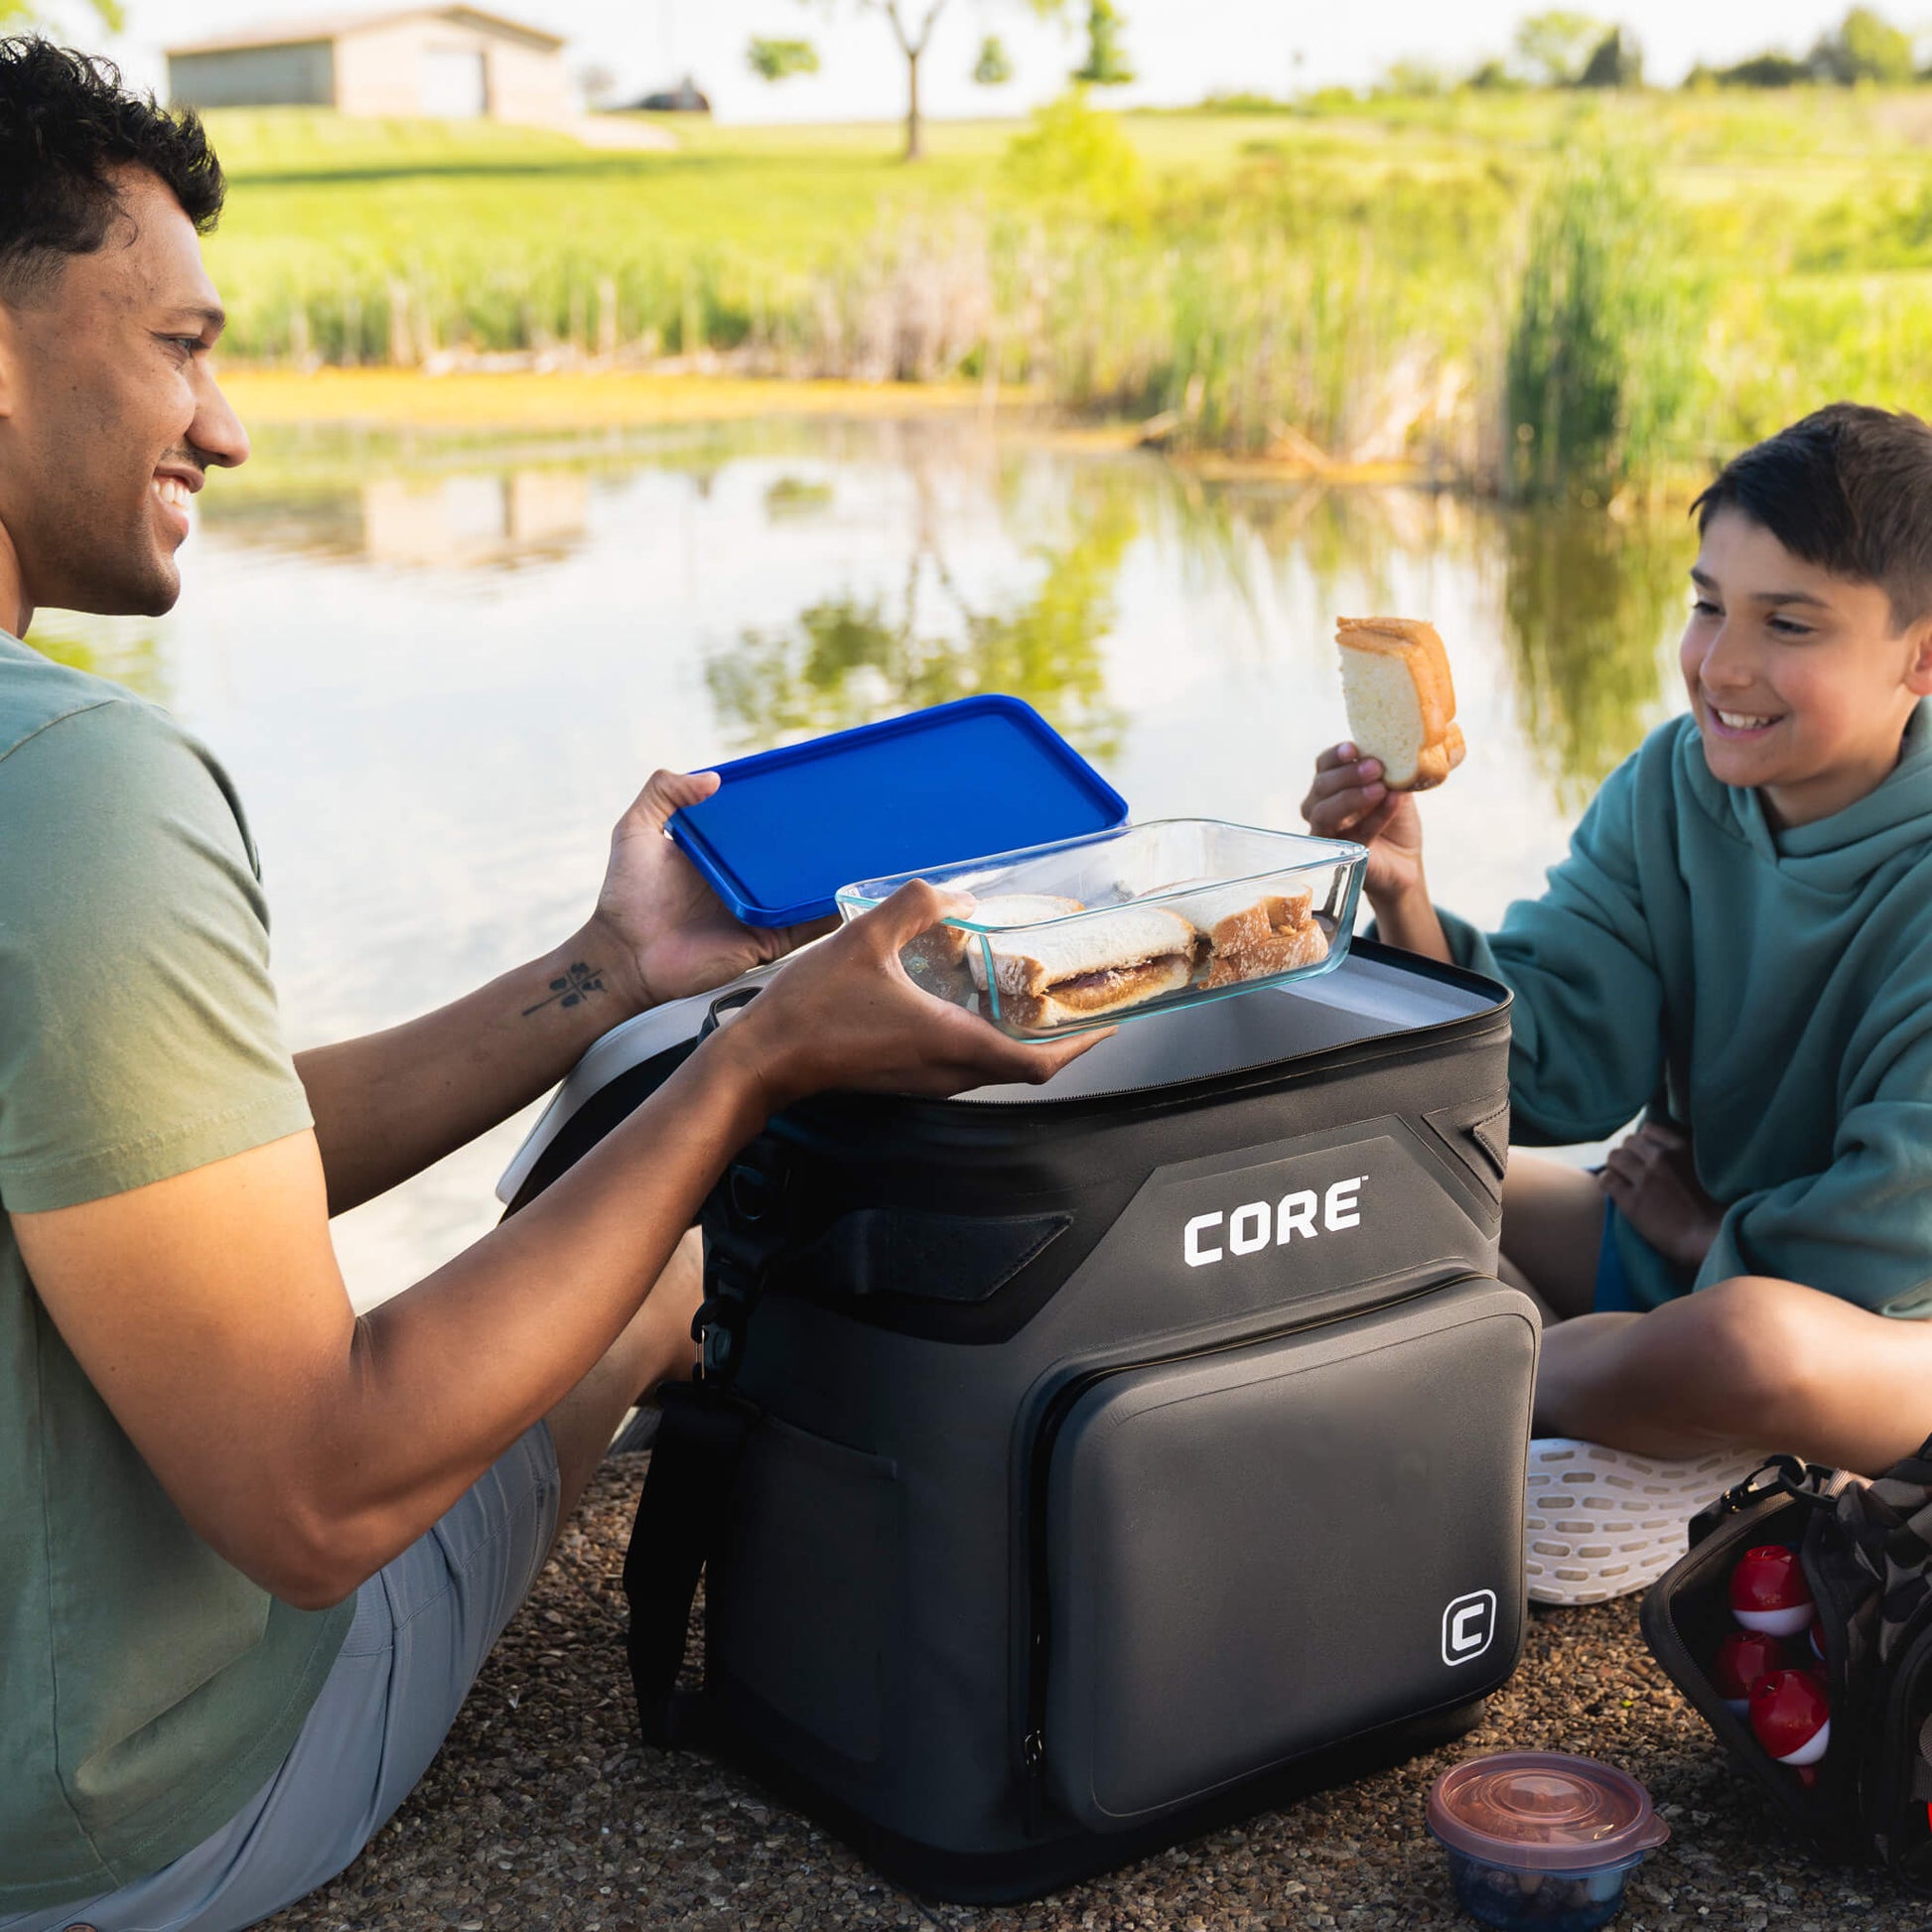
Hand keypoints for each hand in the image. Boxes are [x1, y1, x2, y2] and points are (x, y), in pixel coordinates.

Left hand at [584, 770, 829, 1010]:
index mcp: (722, 854)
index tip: (811, 789)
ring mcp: (760, 912)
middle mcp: (746, 881)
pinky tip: (849, 895)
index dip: (783, 811)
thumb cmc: (627, 896)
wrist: (627, 955)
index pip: (761, 827)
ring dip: (831, 877)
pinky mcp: (768, 941)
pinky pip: (806, 928)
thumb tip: (712, 777)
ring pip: (806, 891)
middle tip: (848, 820)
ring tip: (862, 854)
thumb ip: (663, 793)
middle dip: (817, 843)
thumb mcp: (636, 830)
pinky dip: (829, 915)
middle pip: (791, 858)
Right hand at [705, 881, 1104, 1110]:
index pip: (1037, 1064)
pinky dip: (987, 1038)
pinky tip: (974, 1002)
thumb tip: (959, 896)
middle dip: (1061, 1038)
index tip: (1108, 1023)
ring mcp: (926, 1080)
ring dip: (1023, 1038)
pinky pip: (966, 1063)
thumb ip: (915, 907)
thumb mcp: (863, 938)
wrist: (761, 1062)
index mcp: (950, 1043)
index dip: (1081, 1046)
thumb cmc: (809, 1010)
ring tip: (1035, 997)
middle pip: (1025, 1068)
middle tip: (1078, 1000)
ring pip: (995, 1067)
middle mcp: (946, 1071)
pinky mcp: (907, 1077)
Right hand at [1301, 742, 1426, 909]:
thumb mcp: (1395, 788)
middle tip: (1375, 767)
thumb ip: (1390, 771)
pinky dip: (1375, 818)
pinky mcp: (1341, 856)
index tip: (1353, 748)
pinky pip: (1354, 835)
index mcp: (1333, 787)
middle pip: (1321, 787)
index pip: (1324, 766)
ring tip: (1380, 788)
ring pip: (1324, 813)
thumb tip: (1394, 750)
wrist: (1406, 861)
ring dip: (1352, 796)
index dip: (1335, 756)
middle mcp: (1321, 808)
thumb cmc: (1395, 823)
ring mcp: (1327, 834)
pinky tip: (1393, 802)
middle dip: (1347, 774)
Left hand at [1599, 1121, 1725, 1271]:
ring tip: (1621, 1177)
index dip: (1644, 1142)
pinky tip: (1614, 1190)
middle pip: (1628, 1142)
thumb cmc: (1716, 1208)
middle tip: (1631, 1168)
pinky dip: (1608, 1182)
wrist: (1713, 1238)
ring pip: (1614, 1157)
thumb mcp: (1707, 1169)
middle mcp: (1661, 1159)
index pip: (1649, 1130)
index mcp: (1681, 1149)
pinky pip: (1607, 1180)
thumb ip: (1686, 1156)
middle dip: (1628, 1153)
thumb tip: (1665, 1150)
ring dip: (1616, 1166)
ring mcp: (1645, 1179)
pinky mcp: (1632, 1201)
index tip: (1645, 1154)